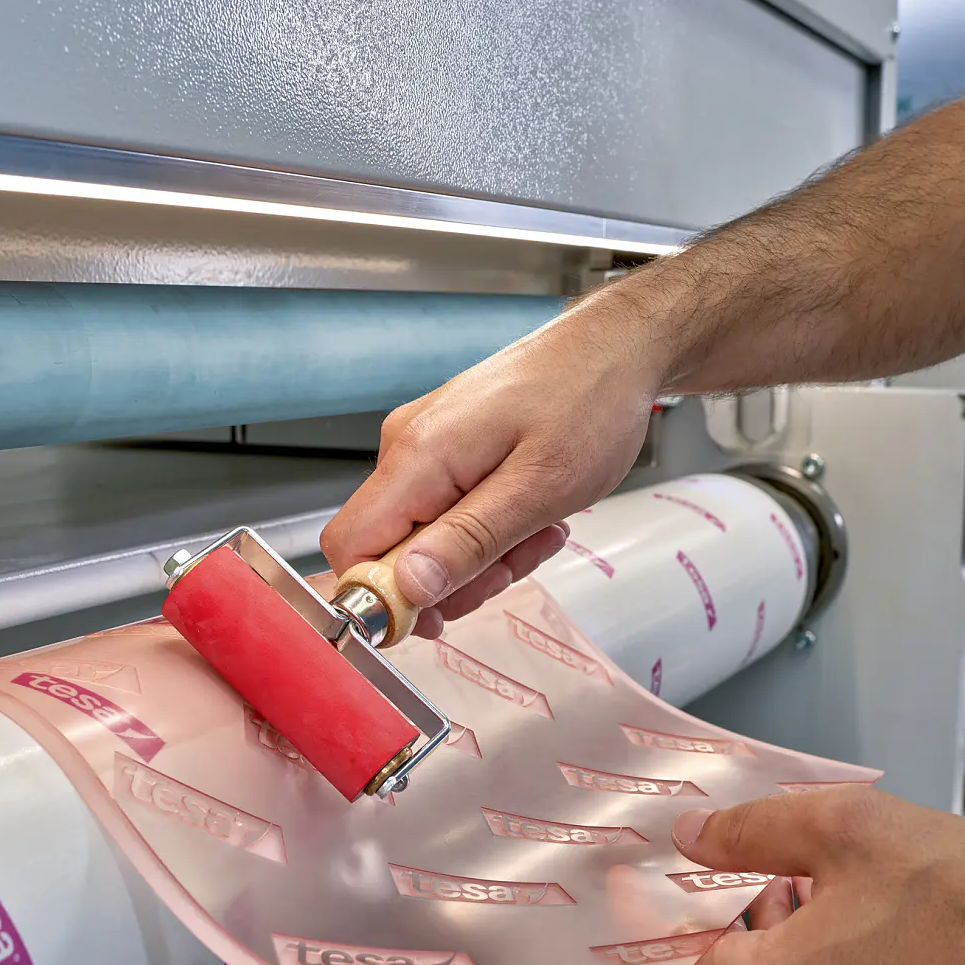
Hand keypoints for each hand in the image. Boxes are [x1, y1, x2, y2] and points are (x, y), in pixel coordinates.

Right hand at [319, 294, 666, 637]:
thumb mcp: (538, 489)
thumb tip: (408, 588)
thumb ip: (469, 541)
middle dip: (451, 576)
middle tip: (514, 565)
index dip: (381, 595)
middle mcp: (406, 448)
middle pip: (388, 550)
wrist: (616, 348)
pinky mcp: (445, 448)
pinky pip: (446, 510)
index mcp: (417, 456)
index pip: (348, 546)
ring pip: (424, 537)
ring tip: (538, 529)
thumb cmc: (588, 403)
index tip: (437, 617)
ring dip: (480, 554)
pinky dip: (487, 527)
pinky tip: (531, 511)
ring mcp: (424, 446)